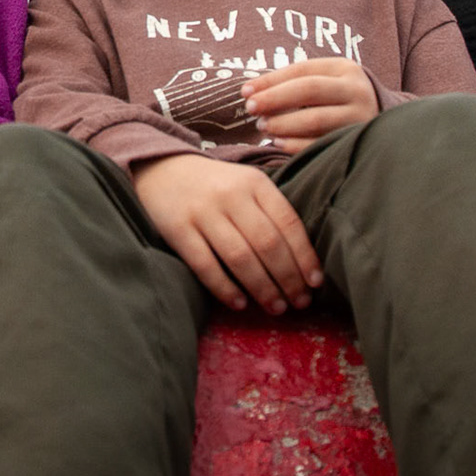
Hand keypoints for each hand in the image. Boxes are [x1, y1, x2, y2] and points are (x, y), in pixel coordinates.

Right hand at [132, 153, 321, 312]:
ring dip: (262, 288)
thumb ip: (271, 211)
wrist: (161, 168)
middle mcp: (230, 195)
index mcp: (254, 182)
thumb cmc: (215, 185)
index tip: (315, 283)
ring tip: (276, 307)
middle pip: (267, 244)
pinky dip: (225, 288)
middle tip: (299, 303)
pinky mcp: (177, 229)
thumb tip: (304, 261)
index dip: (305, 256)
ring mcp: (202, 212)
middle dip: (288, 279)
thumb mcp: (246, 183)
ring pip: (240, 258)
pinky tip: (240, 303)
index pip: (288, 222)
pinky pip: (206, 266)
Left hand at [242, 59, 379, 152]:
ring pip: (315, 119)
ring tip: (262, 126)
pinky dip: (295, 144)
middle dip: (275, 99)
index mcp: (345, 69)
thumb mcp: (323, 81)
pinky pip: (321, 144)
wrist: (379, 122)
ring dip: (283, 123)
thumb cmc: (336, 99)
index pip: (302, 71)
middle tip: (251, 109)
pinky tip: (278, 143)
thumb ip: (291, 82)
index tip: (245, 91)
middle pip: (309, 90)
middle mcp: (357, 90)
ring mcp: (360, 117)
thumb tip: (249, 92)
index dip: (271, 80)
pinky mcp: (356, 142)